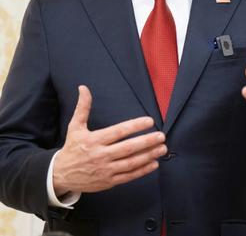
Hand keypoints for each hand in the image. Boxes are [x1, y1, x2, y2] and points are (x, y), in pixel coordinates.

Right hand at [52, 85, 166, 196]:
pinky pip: (128, 176)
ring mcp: (105, 170)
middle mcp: (100, 155)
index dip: (134, 126)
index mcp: (94, 140)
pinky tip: (154, 164)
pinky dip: (142, 170)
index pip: (118, 132)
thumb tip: (83, 88)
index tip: (150, 121)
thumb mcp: (75, 127)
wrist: (60, 175)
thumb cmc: (72, 148)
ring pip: (130, 163)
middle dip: (146, 142)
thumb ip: (83, 108)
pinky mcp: (108, 182)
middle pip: (127, 148)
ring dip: (148, 156)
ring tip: (162, 149)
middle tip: (161, 136)